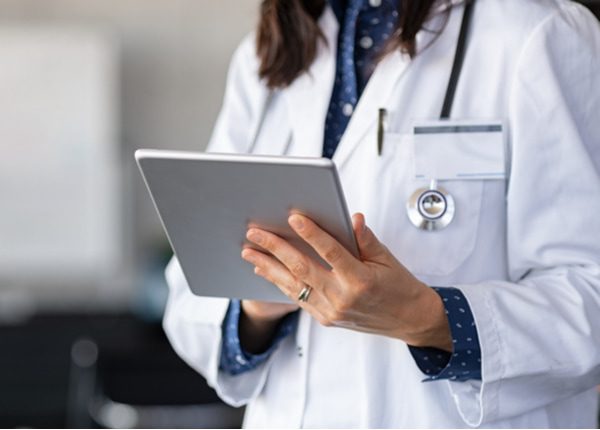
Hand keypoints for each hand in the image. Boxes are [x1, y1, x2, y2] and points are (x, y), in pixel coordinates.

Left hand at [241, 213, 451, 350]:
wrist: (408, 319)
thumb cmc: (399, 286)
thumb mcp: (387, 259)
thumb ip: (365, 239)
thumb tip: (351, 218)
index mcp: (361, 280)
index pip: (331, 252)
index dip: (311, 234)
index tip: (293, 218)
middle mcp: (343, 298)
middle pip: (302, 268)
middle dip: (275, 248)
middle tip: (255, 233)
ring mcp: (331, 311)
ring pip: (293, 285)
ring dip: (268, 266)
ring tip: (249, 252)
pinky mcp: (325, 319)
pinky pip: (298, 298)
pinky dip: (280, 283)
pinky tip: (265, 270)